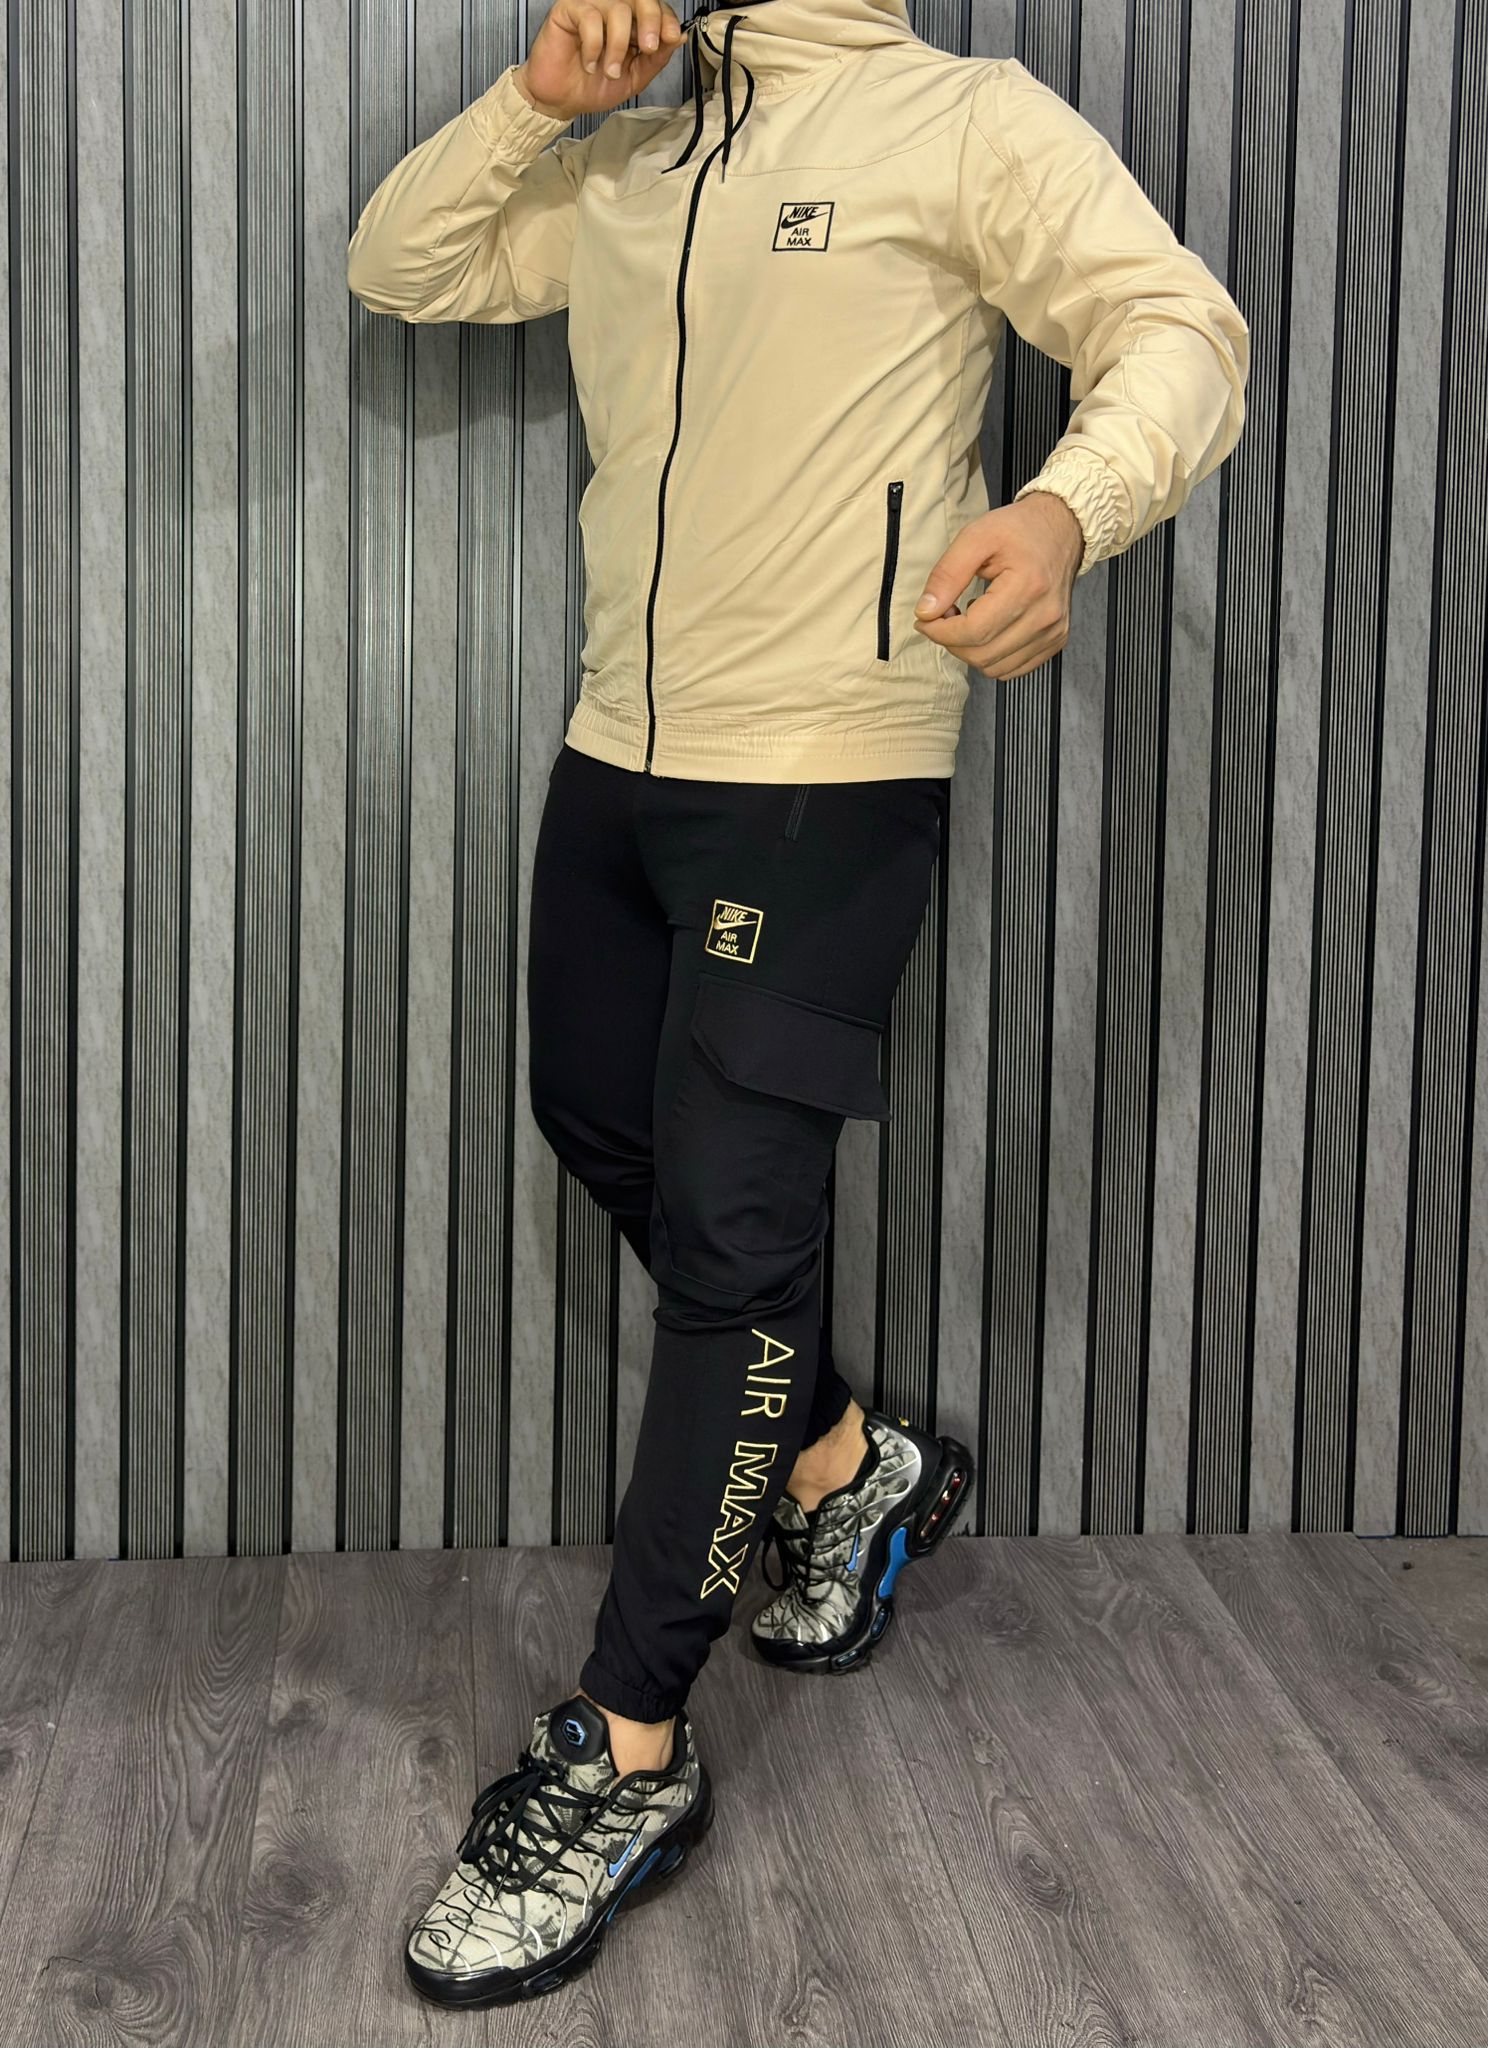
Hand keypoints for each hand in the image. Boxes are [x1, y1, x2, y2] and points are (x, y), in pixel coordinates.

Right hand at [516, 0, 684, 121]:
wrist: (561, 100)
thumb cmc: (592, 86)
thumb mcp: (633, 78)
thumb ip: (655, 59)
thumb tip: (677, 38)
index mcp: (631, 23)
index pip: (655, 6)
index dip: (665, 19)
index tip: (670, 37)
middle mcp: (613, 9)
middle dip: (650, 21)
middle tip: (648, 47)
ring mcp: (591, 7)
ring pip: (617, 8)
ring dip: (617, 46)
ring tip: (609, 71)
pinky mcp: (569, 9)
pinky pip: (590, 18)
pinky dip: (593, 46)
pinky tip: (589, 62)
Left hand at [912, 492, 1084, 679]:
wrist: (1061, 529)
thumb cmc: (1021, 529)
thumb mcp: (976, 537)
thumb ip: (947, 574)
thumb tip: (926, 611)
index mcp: (1027, 587)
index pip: (973, 632)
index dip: (940, 632)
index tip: (925, 619)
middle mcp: (1045, 615)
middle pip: (982, 654)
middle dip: (951, 641)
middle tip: (944, 615)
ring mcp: (1053, 632)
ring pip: (994, 667)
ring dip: (970, 650)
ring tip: (967, 620)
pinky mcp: (1054, 641)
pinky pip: (1012, 668)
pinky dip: (991, 656)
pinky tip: (988, 629)